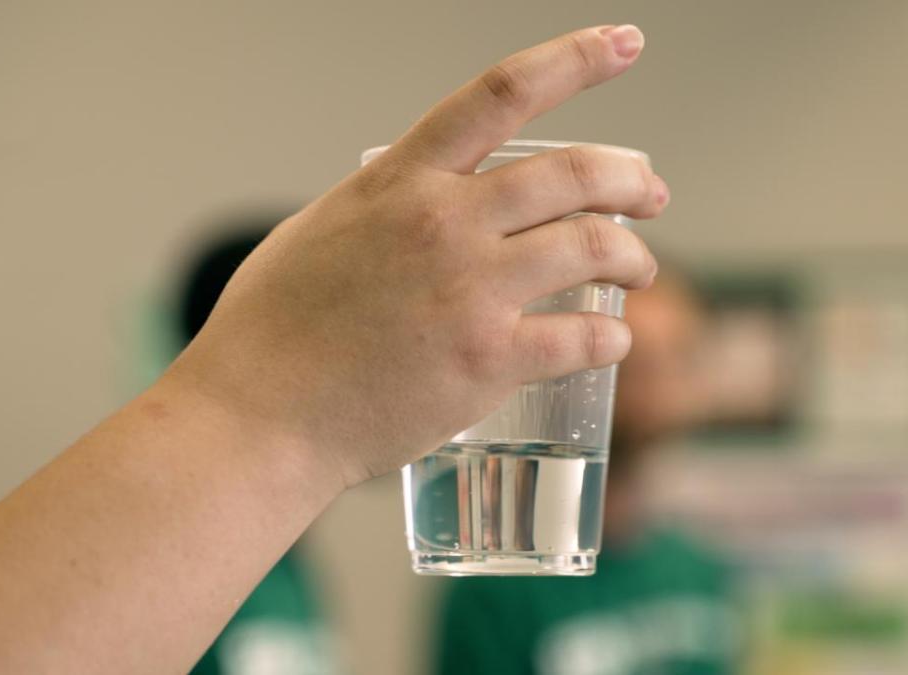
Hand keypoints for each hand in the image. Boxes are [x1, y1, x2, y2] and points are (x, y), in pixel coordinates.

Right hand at [169, 25, 667, 488]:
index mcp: (400, 178)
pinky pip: (581, 338)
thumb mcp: (320, 230)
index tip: (625, 42)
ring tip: (641, 270)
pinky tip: (613, 340)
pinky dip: (612, 338)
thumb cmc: (272, 330)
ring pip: (593, 247)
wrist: (255, 416)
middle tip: (652, 195)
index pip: (502, 93)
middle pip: (576, 175)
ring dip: (635, 257)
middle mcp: (443, 221)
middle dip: (632, 178)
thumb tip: (416, 199)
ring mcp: (469, 291)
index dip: (576, 59)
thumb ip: (381, 205)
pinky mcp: (486, 363)